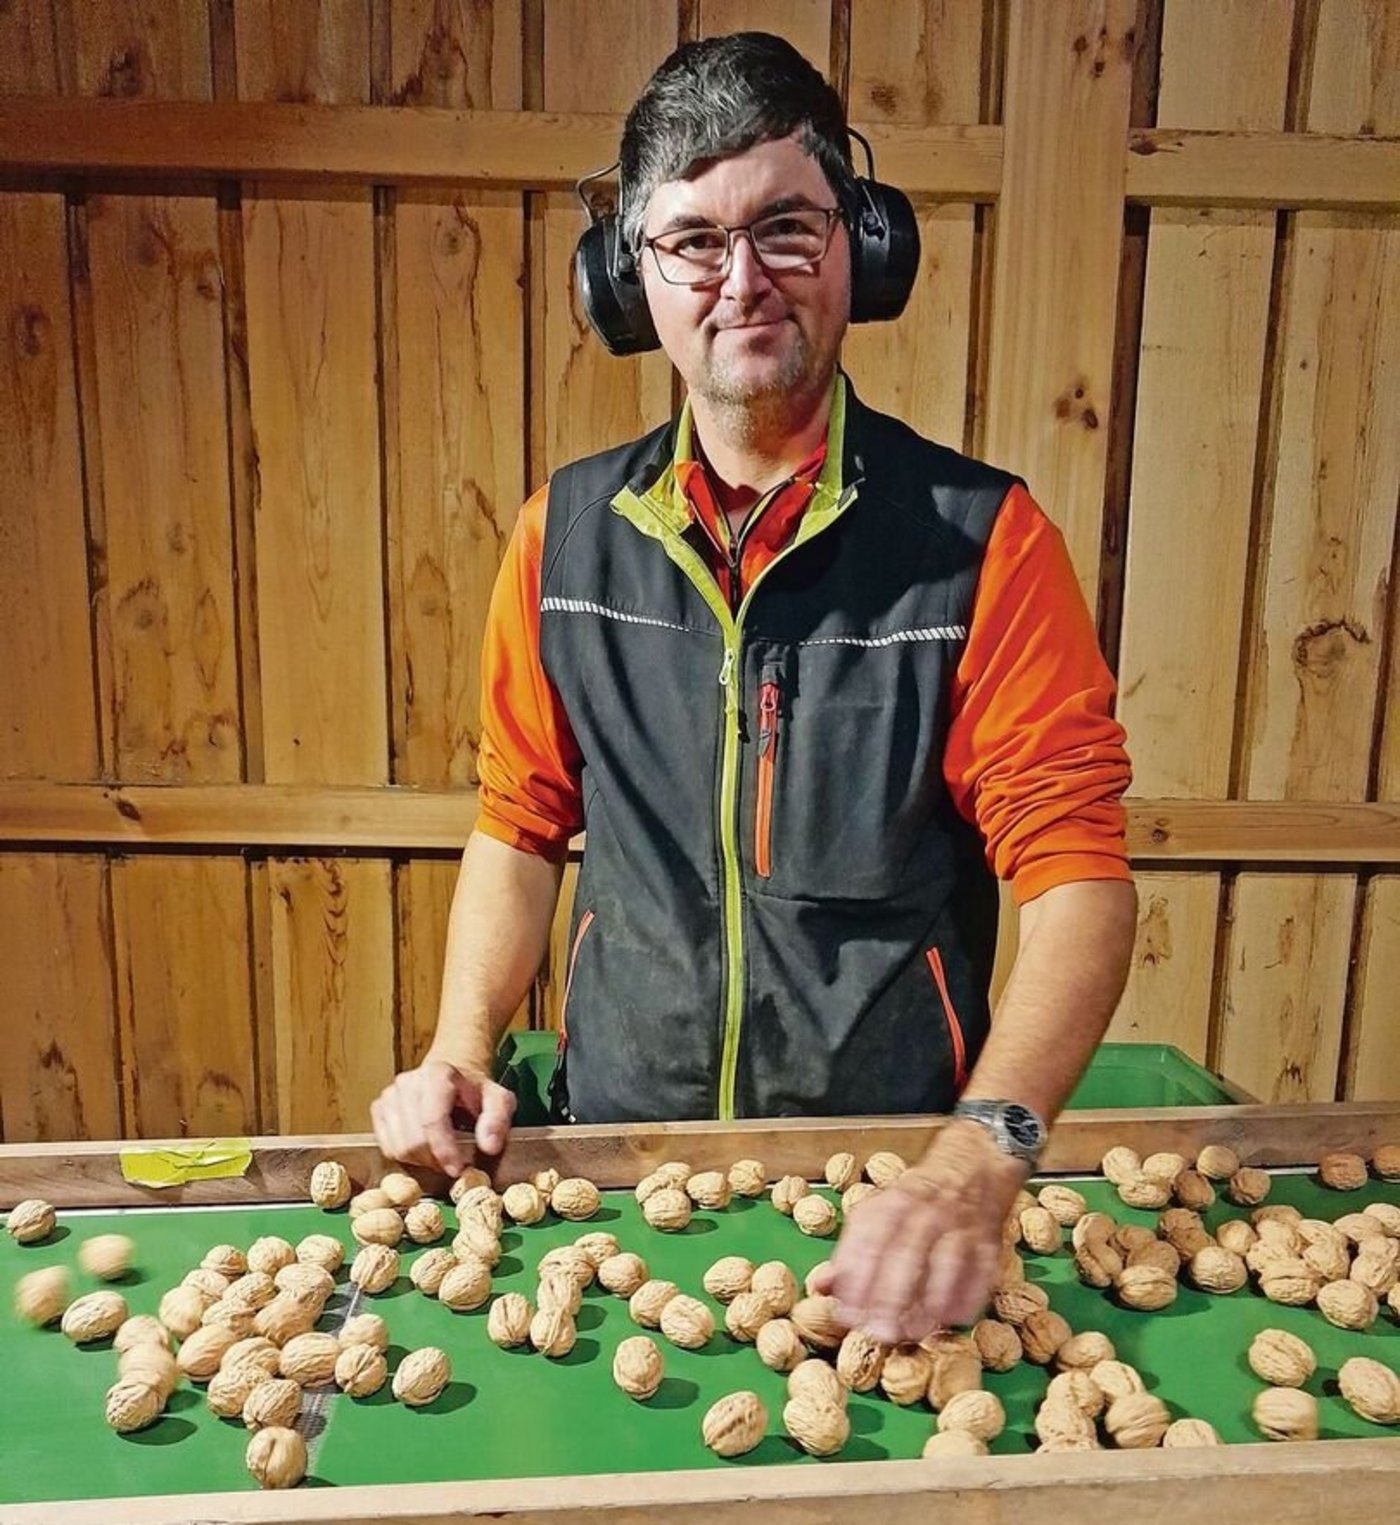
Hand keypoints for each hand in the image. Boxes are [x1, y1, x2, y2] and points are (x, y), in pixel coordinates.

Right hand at [370, 1058, 516, 1176]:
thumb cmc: (475, 1090)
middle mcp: (408, 1082)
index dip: (444, 1150)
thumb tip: (490, 1146)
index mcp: (437, 1074)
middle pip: (414, 1138)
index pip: (432, 1120)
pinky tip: (424, 1151)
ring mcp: (390, 1094)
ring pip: (398, 1146)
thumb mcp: (498, 1099)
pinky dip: (405, 1157)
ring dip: (421, 1161)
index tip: (458, 1169)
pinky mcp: (379, 1107)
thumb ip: (498, 1120)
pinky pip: (387, 1146)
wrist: (451, 1076)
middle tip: (453, 1166)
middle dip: (435, 1160)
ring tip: (440, 1157)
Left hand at [811, 1120, 1027, 1343]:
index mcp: (892, 1205)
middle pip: (906, 1255)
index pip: (869, 1243)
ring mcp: (959, 1226)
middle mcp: (925, 1213)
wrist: (972, 1163)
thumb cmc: (917, 1196)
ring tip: (915, 1331)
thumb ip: (850, 1251)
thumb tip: (819, 1287)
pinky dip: (968, 1298)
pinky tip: (952, 1320)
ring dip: (931, 1302)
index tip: (847, 1314)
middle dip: (891, 1297)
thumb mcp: (878, 1211)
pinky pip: (981, 1272)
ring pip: (946, 1265)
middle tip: (880, 1333)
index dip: (857, 1282)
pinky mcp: (988, 1241)